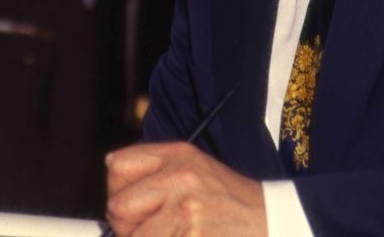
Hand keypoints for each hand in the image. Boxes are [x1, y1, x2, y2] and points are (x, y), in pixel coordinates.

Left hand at [105, 141, 266, 236]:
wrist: (272, 221)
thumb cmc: (229, 199)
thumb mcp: (194, 166)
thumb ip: (153, 167)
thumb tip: (111, 173)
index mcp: (177, 155)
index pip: (118, 167)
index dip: (118, 191)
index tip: (131, 205)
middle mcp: (180, 179)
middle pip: (118, 207)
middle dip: (125, 226)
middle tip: (146, 230)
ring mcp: (187, 213)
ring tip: (169, 235)